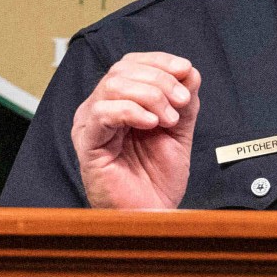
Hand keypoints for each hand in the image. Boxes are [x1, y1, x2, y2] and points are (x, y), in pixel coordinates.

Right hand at [72, 52, 199, 208]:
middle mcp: (101, 110)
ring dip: (149, 96)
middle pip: (122, 70)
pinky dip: (131, 111)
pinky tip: (151, 124)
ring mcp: (91, 125)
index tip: (185, 70)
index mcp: (119, 103)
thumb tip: (189, 72)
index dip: (159, 61)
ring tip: (168, 119)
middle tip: (181, 103)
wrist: (151, 215)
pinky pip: (103, 113)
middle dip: (159, 80)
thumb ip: (184, 102)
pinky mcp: (87, 144)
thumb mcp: (178, 133)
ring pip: (112, 85)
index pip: (131, 64)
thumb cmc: (156, 181)